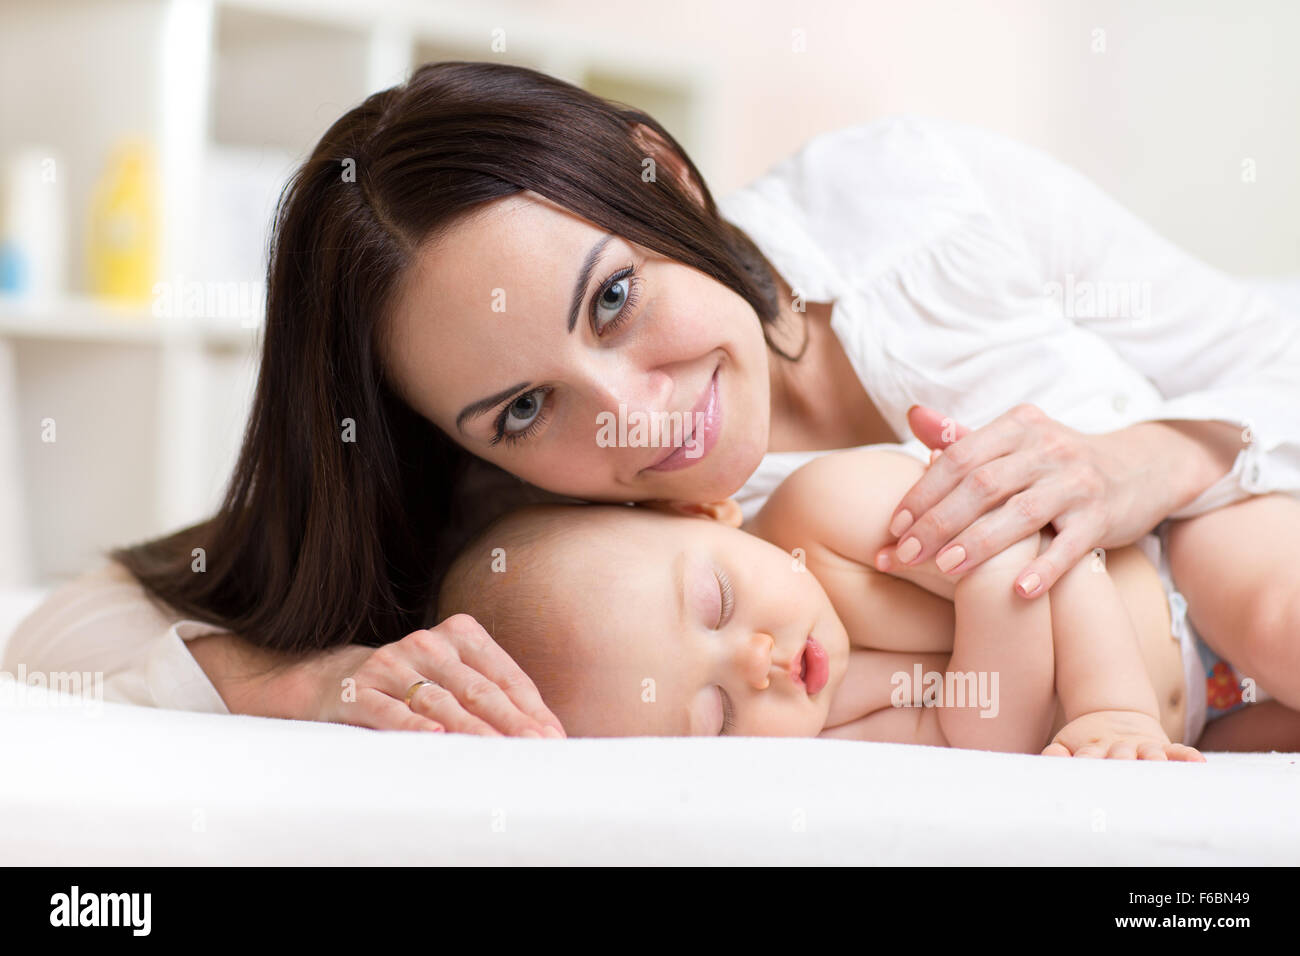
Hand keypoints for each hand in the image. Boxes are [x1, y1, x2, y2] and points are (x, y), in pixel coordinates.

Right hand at [304, 615, 565, 736]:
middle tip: (536, 749)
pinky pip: (391, 710)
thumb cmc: (412, 685)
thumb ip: (495, 698)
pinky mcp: (362, 687)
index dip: (531, 709)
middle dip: (511, 723)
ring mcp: (394, 663)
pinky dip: (414, 724)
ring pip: (442, 702)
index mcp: (461, 634)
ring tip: (498, 751)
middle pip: (479, 690)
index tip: (553, 738)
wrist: (334, 678)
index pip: (505, 676)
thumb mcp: (453, 679)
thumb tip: (549, 735)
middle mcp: (429, 643)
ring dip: (473, 731)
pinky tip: (436, 736)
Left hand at [876, 404, 1181, 597]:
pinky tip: (1017, 591)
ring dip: (979, 544)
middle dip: (937, 522)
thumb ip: (963, 436)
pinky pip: (1071, 545)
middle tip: (904, 556)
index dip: (922, 492)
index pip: (959, 458)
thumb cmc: (1060, 462)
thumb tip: (913, 416)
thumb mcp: (1016, 440)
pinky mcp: (1104, 516)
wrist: (1145, 467)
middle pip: (982, 485)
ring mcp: (1078, 482)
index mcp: (1018, 427)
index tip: (893, 526)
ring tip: (943, 569)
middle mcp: (1048, 448)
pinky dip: (1044, 569)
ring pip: (1020, 514)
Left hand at [1042, 710, 1203, 760]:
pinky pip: (1177, 750)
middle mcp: (1120, 748)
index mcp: (1094, 748)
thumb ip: (1059, 753)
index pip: (1089, 757)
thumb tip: (1049, 755)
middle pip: (1121, 756)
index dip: (1087, 762)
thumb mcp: (1068, 743)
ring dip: (1154, 760)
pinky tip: (1198, 762)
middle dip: (1122, 762)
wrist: (1113, 714)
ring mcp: (1142, 746)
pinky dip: (1187, 755)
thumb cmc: (1088, 743)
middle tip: (1121, 770)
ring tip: (1158, 765)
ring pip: (1150, 753)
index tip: (1084, 770)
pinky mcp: (1161, 745)